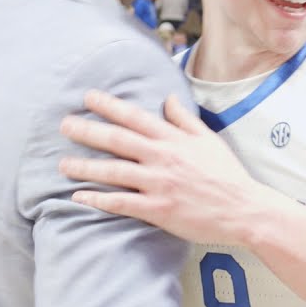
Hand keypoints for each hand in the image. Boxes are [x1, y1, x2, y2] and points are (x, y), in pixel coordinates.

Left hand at [60, 91, 269, 246]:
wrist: (243, 208)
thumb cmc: (226, 173)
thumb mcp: (208, 138)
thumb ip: (184, 119)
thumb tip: (167, 98)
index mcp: (173, 139)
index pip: (135, 117)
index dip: (109, 106)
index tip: (88, 97)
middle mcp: (162, 157)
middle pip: (117, 140)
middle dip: (87, 130)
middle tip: (63, 124)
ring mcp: (158, 183)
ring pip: (114, 171)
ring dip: (85, 166)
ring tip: (63, 164)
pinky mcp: (158, 209)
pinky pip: (121, 203)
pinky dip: (98, 199)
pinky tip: (79, 197)